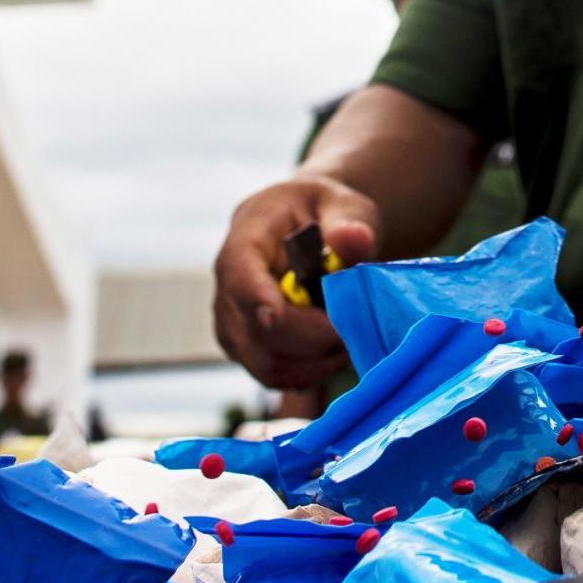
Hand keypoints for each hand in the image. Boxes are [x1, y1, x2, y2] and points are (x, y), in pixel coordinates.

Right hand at [212, 175, 381, 387]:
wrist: (307, 229)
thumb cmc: (323, 213)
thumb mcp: (343, 205)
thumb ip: (348, 223)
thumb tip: (353, 239)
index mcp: (245, 241)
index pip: (241, 279)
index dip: (261, 303)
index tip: (287, 318)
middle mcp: (228, 289)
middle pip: (257, 335)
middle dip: (313, 340)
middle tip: (354, 326)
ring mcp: (233, 325)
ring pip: (266, 366)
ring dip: (316, 362)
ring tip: (347, 335)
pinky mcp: (246, 350)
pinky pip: (274, 377)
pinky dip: (310, 373)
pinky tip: (332, 350)